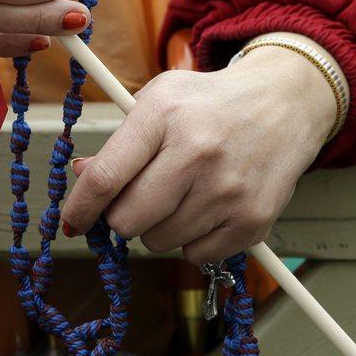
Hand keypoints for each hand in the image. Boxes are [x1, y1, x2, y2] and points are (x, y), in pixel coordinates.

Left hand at [62, 44, 338, 262]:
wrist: (283, 103)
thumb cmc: (209, 104)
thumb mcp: (158, 100)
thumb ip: (118, 142)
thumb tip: (83, 179)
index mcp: (164, 114)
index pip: (107, 178)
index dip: (80, 208)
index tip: (71, 221)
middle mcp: (197, 152)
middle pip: (127, 220)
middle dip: (121, 216)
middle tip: (138, 196)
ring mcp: (228, 190)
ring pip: (157, 242)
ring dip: (158, 226)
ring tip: (181, 193)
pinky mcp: (252, 219)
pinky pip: (194, 255)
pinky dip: (192, 238)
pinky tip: (206, 205)